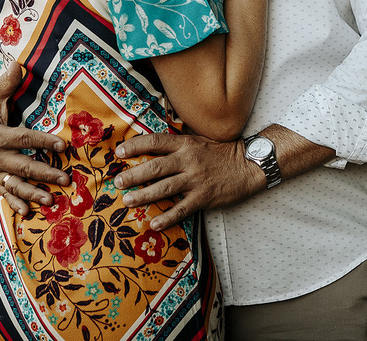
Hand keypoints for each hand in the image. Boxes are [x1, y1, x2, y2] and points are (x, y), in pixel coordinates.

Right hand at [0, 62, 67, 214]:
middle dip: (44, 174)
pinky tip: (29, 212)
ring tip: (52, 200)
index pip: (24, 139)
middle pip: (23, 166)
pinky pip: (5, 192)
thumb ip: (7, 82)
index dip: (43, 142)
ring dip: (33, 193)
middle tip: (65, 179)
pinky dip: (16, 202)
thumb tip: (18, 63)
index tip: (63, 146)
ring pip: (15, 184)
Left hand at [114, 134, 257, 229]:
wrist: (249, 165)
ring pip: (164, 188)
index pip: (156, 141)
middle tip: (117, 182)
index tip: (118, 153)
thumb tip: (151, 149)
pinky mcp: (204, 197)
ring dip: (144, 196)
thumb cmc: (222, 153)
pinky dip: (168, 218)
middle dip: (133, 175)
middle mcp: (189, 160)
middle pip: (155, 167)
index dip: (135, 146)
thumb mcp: (199, 141)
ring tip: (128, 201)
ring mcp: (196, 179)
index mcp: (186, 144)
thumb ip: (177, 145)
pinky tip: (155, 224)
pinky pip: (182, 209)